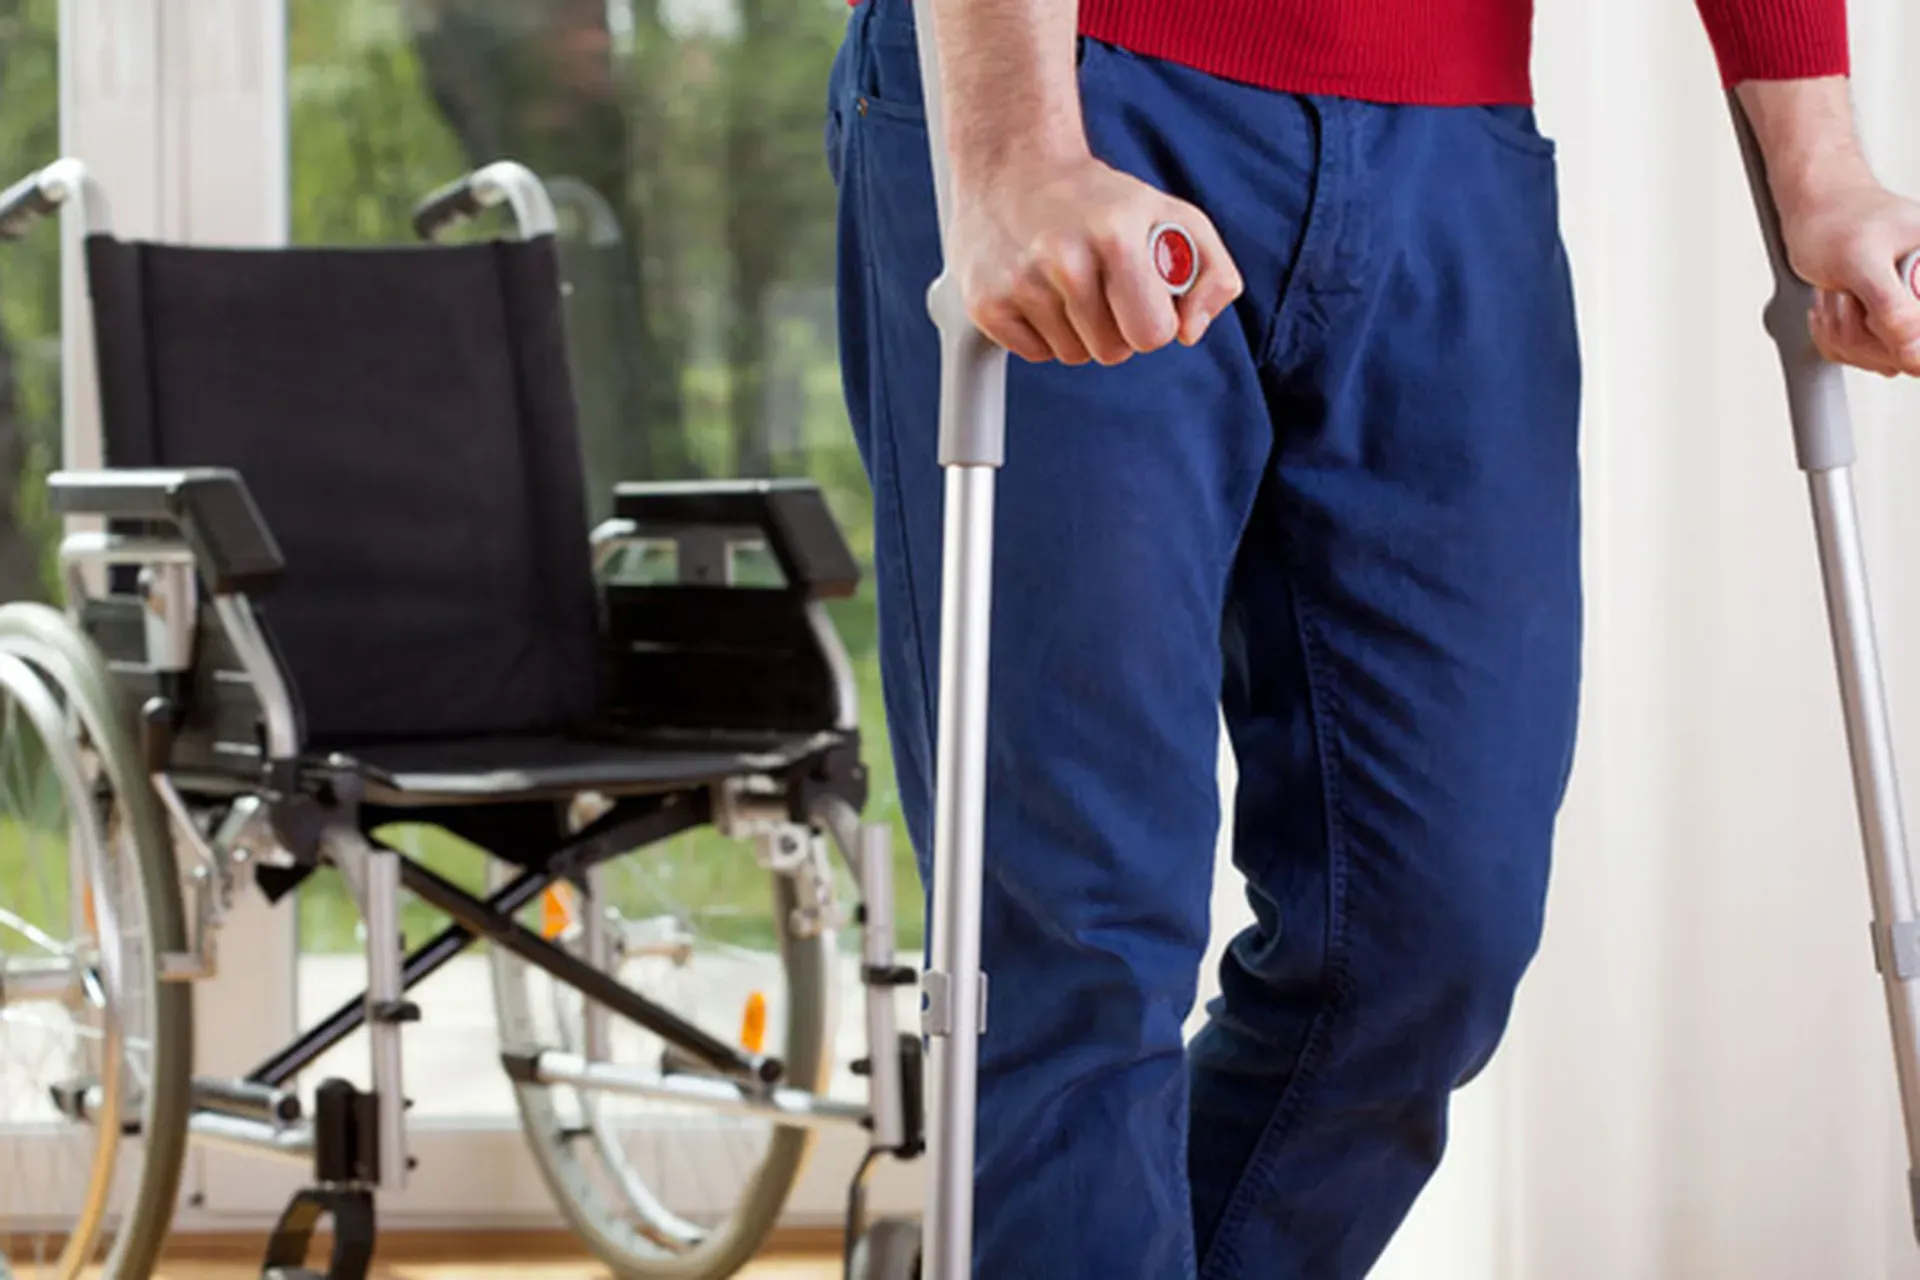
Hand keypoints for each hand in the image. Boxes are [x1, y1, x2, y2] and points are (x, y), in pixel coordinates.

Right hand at [947, 153, 1243, 365]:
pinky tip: (1038, 289)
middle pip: (1112, 352)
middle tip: (1103, 286)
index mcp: (1116, 236)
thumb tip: (1189, 332)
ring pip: (1072, 355)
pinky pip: (1034, 354)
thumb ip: (1212, 275)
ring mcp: (1019, 284)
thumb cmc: (1103, 201)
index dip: (1153, 322)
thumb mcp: (1174, 217)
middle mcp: (1064, 260)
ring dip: (1077, 329)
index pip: (1152, 334)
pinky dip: (1041, 331)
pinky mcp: (985, 303)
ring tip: (1067, 282)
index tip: (1142, 296)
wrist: (1014, 166)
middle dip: (1116, 329)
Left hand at [1780, 174, 1919, 376]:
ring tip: (1839, 291)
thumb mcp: (1862, 263)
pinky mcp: (1885, 327)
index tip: (1872, 313)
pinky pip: (1858, 356)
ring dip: (1841, 329)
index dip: (1902, 335)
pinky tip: (1832, 304)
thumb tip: (1914, 354)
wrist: (1817, 213)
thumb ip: (1892, 309)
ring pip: (1878, 359)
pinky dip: (1833, 334)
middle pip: (1905, 356)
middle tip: (1845, 292)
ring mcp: (1911, 315)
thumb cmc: (1840, 223)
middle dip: (1859, 329)